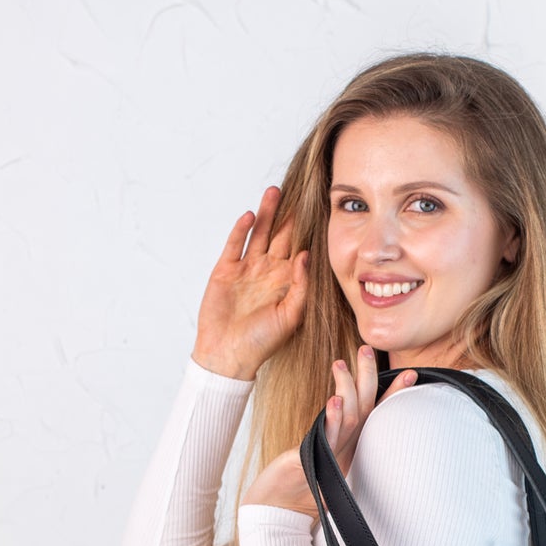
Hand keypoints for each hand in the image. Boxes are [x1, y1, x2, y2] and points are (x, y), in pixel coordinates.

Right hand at [192, 186, 310, 381]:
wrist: (228, 355)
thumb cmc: (263, 342)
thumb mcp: (291, 316)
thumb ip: (301, 285)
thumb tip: (307, 255)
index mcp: (286, 281)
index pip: (299, 249)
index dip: (308, 231)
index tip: (320, 209)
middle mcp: (268, 270)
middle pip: (280, 235)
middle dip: (289, 214)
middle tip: (299, 190)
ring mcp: (246, 268)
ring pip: (259, 233)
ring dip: (267, 213)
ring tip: (275, 191)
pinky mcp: (225, 270)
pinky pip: (235, 244)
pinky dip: (242, 230)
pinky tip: (251, 216)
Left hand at [241, 346, 417, 519]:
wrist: (279, 510)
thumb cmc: (300, 484)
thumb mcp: (323, 455)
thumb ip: (335, 434)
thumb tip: (342, 407)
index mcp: (351, 445)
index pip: (375, 413)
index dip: (392, 393)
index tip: (410, 373)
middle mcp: (346, 448)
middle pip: (365, 408)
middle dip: (368, 378)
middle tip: (368, 350)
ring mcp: (331, 454)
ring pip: (348, 418)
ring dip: (347, 389)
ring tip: (343, 364)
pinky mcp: (312, 460)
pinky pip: (327, 438)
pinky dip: (333, 419)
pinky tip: (335, 400)